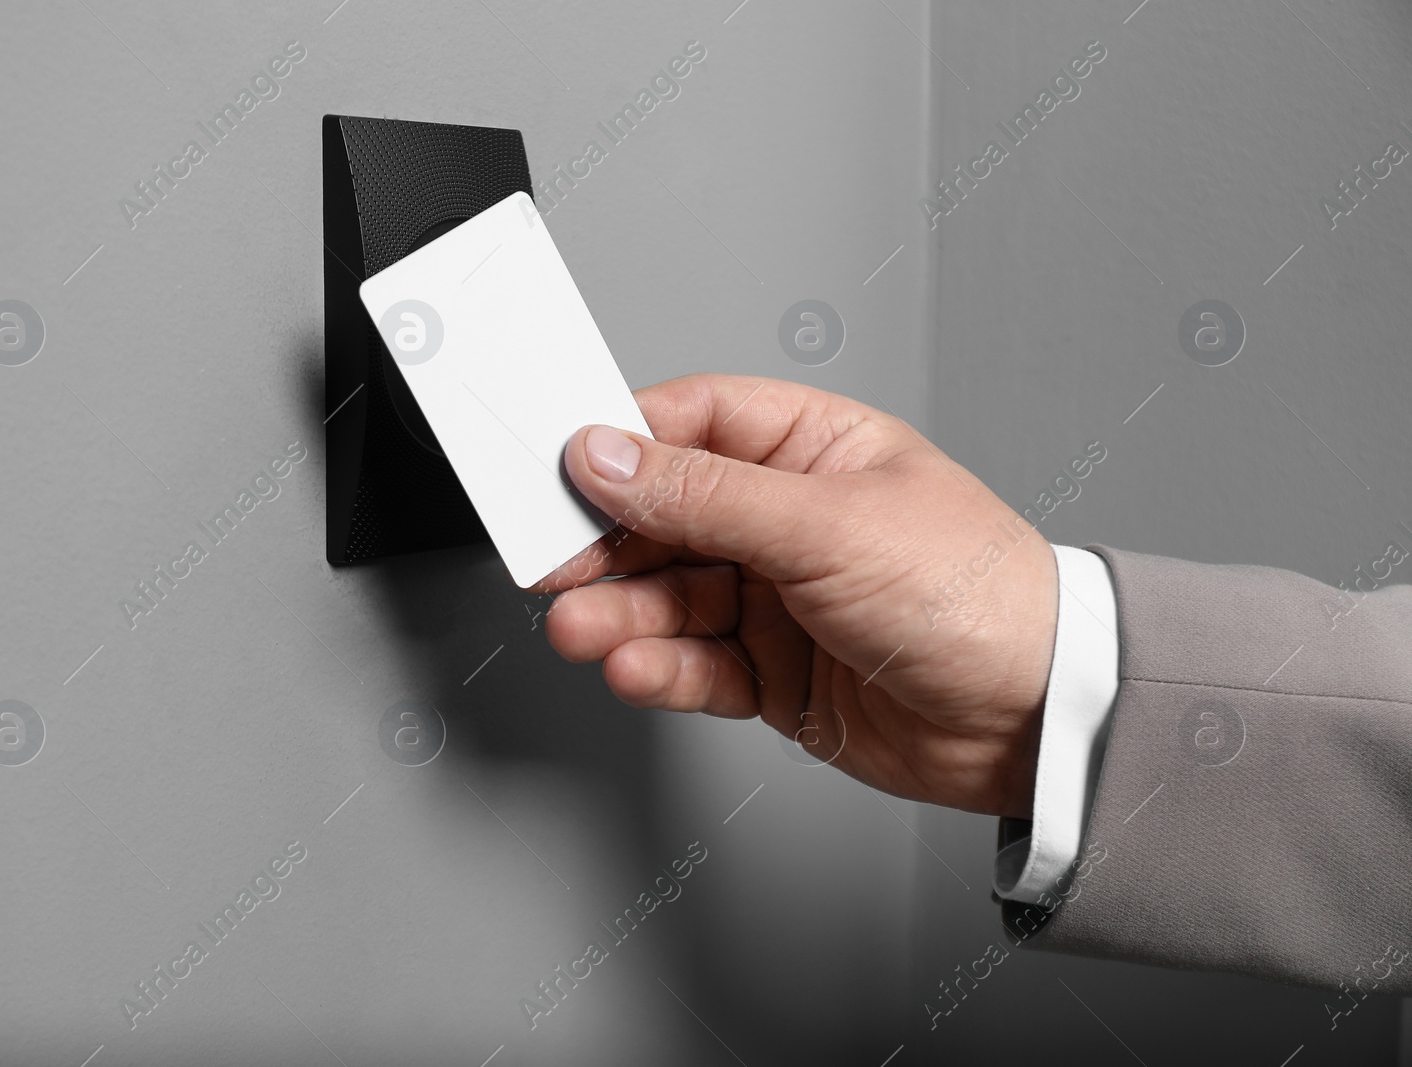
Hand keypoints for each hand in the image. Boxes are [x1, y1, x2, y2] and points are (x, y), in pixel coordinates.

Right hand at [536, 374, 1058, 817]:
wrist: (1034, 719)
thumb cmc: (975, 594)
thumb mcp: (828, 525)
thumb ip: (707, 495)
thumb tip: (610, 455)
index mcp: (809, 449)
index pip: (689, 426)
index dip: (619, 446)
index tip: (560, 469)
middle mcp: (786, 519)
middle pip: (664, 518)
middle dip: (606, 545)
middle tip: (552, 566)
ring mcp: (776, 597)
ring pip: (670, 597)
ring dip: (621, 615)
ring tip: (583, 630)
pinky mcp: (773, 671)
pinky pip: (697, 663)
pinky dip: (661, 668)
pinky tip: (634, 668)